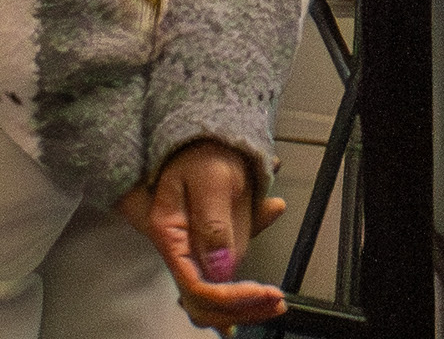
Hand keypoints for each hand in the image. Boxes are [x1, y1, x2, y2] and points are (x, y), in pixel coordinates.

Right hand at [117, 138, 290, 329]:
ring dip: (244, 302)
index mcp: (169, 233)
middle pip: (202, 299)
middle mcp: (178, 248)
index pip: (195, 284)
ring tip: (274, 300)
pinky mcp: (207, 245)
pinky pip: (221, 277)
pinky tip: (260, 295)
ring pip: (213, 292)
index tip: (262, 293)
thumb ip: (214, 223)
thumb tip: (220, 270)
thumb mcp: (213, 177)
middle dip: (239, 308)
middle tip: (274, 304)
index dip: (229, 297)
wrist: (203, 135)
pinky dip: (243, 287)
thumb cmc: (204, 149)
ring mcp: (192, 248)